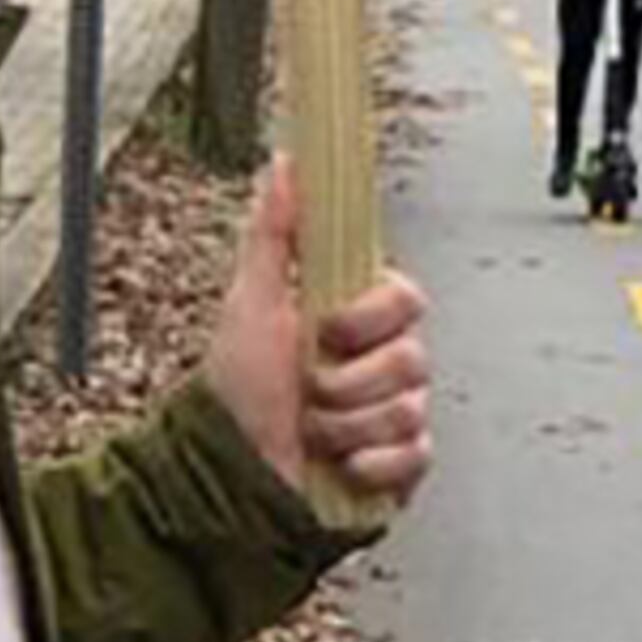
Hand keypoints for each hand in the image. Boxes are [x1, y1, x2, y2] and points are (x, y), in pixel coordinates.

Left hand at [204, 158, 433, 519]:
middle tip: (308, 391)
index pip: (406, 299)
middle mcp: (385, 363)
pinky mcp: (401, 465)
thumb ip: (275, 230)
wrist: (228, 477)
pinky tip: (339, 465)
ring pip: (407, 411)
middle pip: (412, 359)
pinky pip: (413, 457)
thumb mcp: (252, 301)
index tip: (326, 331)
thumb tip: (285, 164)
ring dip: (345, 427)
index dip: (366, 320)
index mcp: (361, 319)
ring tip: (313, 432)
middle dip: (346, 384)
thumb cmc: (236, 391)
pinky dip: (368, 467)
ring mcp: (396, 414)